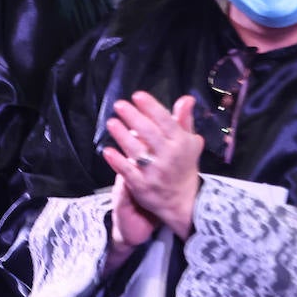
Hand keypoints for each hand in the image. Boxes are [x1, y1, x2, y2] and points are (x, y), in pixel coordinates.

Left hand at [103, 93, 202, 238]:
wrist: (184, 201)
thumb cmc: (182, 165)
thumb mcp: (188, 143)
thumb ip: (184, 120)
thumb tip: (186, 99)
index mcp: (180, 144)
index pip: (166, 122)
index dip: (152, 108)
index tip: (137, 95)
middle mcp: (169, 157)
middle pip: (150, 134)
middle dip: (134, 117)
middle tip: (119, 104)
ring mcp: (155, 172)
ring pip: (137, 151)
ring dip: (123, 136)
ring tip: (112, 122)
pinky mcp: (142, 186)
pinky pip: (128, 173)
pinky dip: (118, 162)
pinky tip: (107, 151)